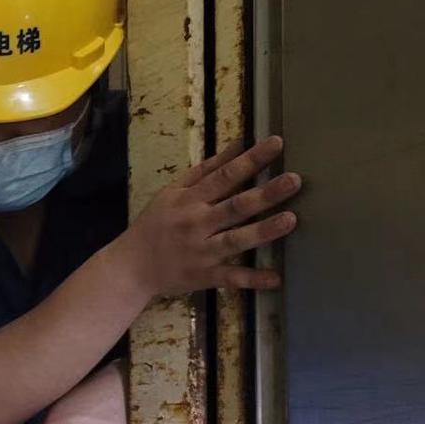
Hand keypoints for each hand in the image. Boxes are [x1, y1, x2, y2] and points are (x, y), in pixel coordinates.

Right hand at [118, 136, 301, 295]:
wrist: (130, 266)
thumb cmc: (155, 224)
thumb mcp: (173, 192)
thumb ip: (206, 170)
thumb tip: (237, 144)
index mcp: (189, 200)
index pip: (225, 175)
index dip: (251, 159)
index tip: (276, 144)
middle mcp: (196, 224)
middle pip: (235, 206)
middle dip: (265, 193)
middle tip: (294, 180)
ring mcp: (201, 252)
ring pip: (236, 240)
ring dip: (263, 231)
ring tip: (291, 220)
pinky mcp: (204, 277)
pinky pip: (231, 278)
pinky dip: (253, 279)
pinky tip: (276, 278)